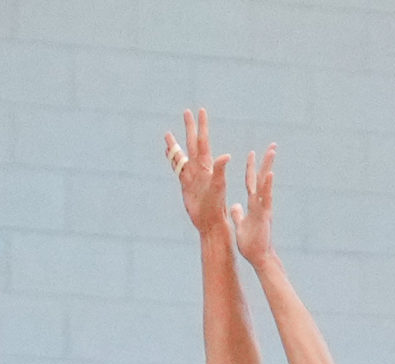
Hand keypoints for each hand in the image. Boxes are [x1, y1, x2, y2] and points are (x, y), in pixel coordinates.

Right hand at [165, 108, 234, 235]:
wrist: (210, 221)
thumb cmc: (216, 205)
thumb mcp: (218, 186)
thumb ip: (220, 170)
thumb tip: (226, 155)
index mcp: (206, 165)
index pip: (203, 140)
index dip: (201, 126)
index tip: (200, 111)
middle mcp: (199, 167)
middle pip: (192, 143)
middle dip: (190, 128)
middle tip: (186, 112)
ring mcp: (191, 176)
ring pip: (182, 155)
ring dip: (175, 144)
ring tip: (168, 134)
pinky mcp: (186, 185)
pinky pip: (177, 168)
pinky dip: (172, 159)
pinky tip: (169, 153)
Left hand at [231, 144, 276, 271]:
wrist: (258, 256)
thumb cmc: (251, 243)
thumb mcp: (241, 225)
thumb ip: (238, 214)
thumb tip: (234, 206)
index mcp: (253, 204)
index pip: (251, 182)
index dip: (251, 168)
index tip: (252, 153)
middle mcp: (260, 203)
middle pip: (262, 178)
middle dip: (266, 162)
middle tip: (272, 145)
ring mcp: (263, 207)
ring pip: (265, 184)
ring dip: (268, 167)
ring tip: (271, 152)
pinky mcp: (264, 214)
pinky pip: (266, 198)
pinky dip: (267, 186)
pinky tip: (269, 174)